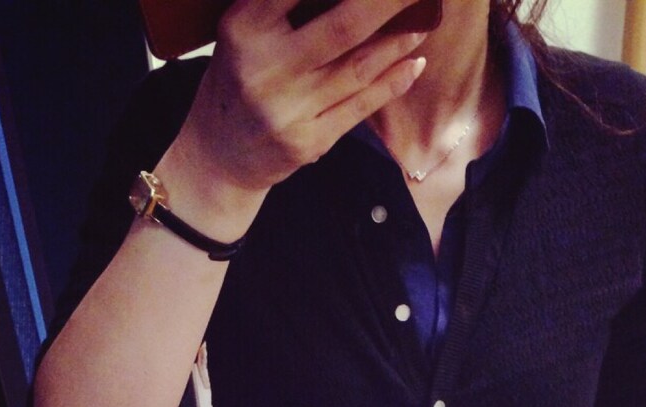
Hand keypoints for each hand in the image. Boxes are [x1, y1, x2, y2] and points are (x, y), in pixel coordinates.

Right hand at [179, 0, 427, 197]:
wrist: (219, 153)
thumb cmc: (240, 76)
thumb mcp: (243, 29)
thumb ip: (281, 5)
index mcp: (245, 28)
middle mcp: (267, 69)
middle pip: (345, 25)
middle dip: (389, 1)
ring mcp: (291, 110)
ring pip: (360, 67)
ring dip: (400, 40)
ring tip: (426, 17)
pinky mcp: (310, 142)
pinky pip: (361, 106)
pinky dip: (393, 82)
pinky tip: (414, 62)